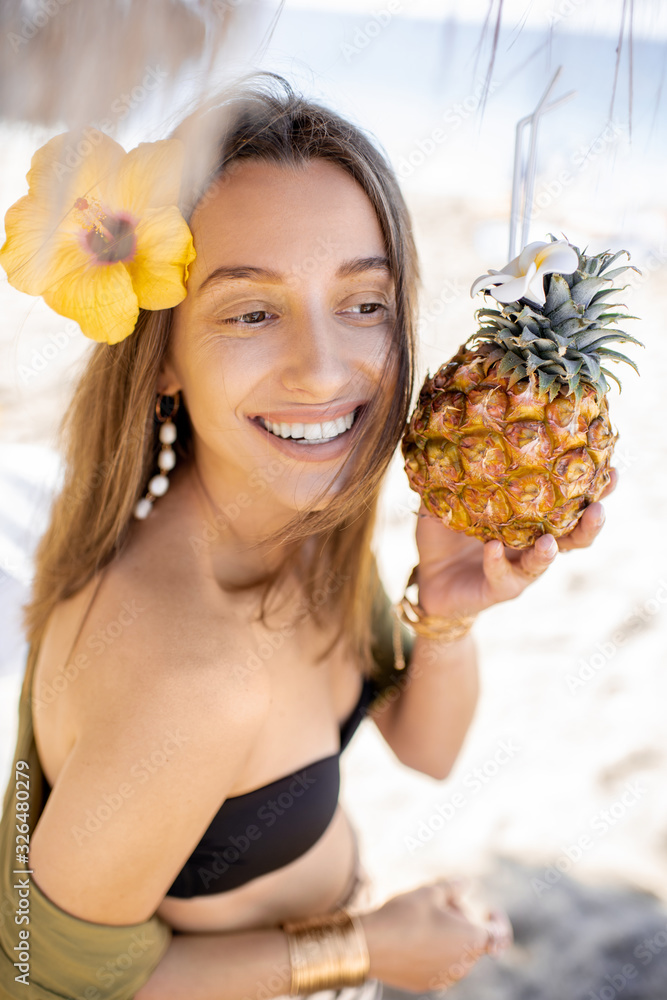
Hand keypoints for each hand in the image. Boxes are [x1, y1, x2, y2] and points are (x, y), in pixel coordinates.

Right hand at [360, 878, 511, 991]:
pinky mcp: (426, 984)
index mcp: (471, 939)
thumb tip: (467, 885)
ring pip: (455, 954)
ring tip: (422, 920)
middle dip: (462, 922)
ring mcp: (445, 978)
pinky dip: (433, 952)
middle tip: (439, 904)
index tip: (490, 911)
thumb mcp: (431, 891)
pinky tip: (412, 937)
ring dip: (448, 938)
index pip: (499, 935)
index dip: (498, 921)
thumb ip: (455, 887)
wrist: (371, 944)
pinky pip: (438, 966)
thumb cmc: (404, 914)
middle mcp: (463, 964)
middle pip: (472, 940)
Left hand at [413, 468, 617, 617]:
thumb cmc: (447, 532)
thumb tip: (458, 431)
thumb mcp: (451, 495)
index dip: (594, 490)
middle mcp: (533, 543)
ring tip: (550, 542)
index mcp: (531, 518)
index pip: (570, 502)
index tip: (610, 470)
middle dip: (590, 525)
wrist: (427, 576)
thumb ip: (460, 470)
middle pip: (574, 537)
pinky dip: (498, 562)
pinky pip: (504, 577)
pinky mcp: (500, 589)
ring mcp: (519, 569)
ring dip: (550, 552)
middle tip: (598, 509)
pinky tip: (492, 548)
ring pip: (545, 562)